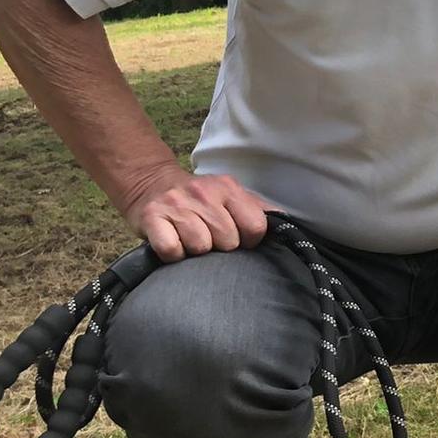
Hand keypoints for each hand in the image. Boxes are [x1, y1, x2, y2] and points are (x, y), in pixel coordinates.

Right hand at [120, 166, 275, 262]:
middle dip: (221, 246)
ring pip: (200, 247)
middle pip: (228, 241)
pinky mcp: (152, 218)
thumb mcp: (230, 195)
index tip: (239, 239)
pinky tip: (174, 242)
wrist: (150, 183)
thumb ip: (257, 209)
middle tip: (209, 237)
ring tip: (190, 238)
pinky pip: (172, 250)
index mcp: (228, 188)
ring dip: (196, 250)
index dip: (250, 240)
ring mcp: (176, 205)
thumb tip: (286, 224)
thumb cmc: (199, 198)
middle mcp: (203, 193)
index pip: (255, 226)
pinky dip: (173, 253)